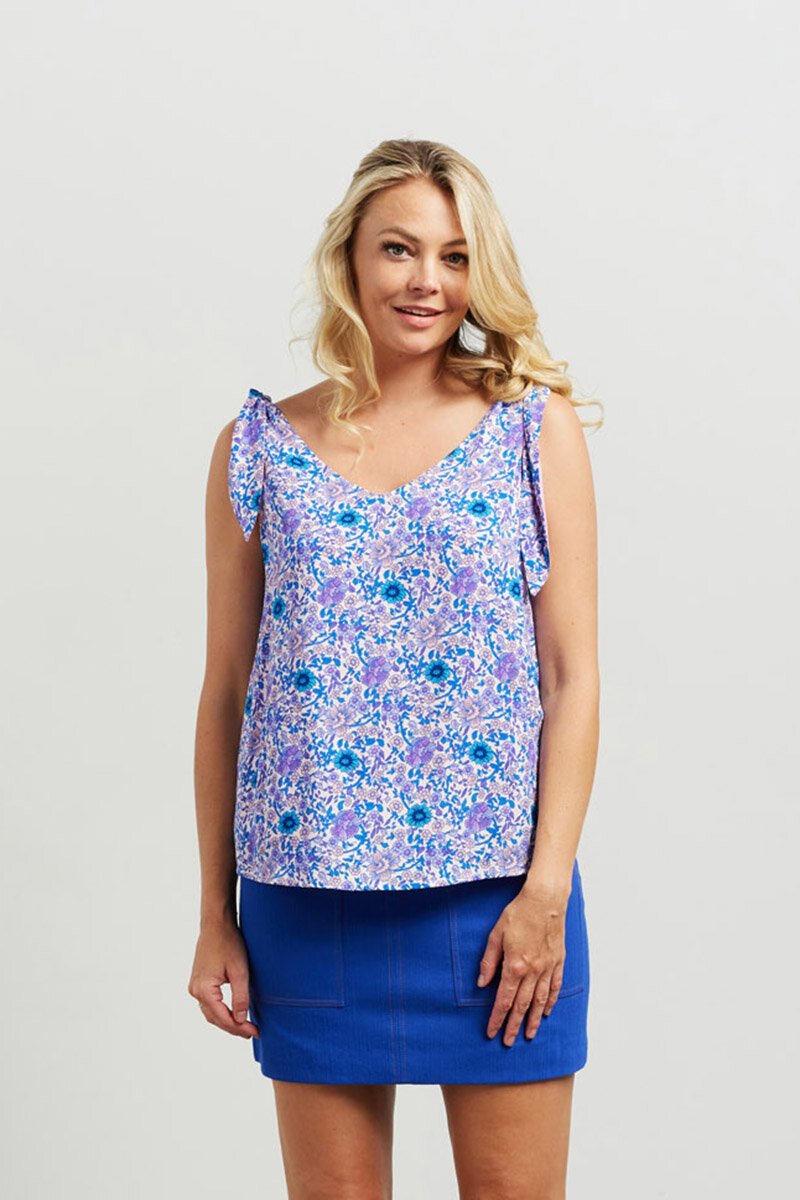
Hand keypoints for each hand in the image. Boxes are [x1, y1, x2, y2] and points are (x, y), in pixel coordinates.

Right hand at [188, 920, 260, 1038]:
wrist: (216, 924)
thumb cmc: (229, 943)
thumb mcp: (240, 971)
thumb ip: (241, 997)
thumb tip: (241, 1020)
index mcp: (204, 990)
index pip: (223, 1018)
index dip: (240, 1028)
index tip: (255, 1032)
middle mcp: (195, 990)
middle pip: (215, 1019)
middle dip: (234, 1027)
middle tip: (253, 1032)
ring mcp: (194, 986)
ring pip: (211, 1013)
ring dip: (227, 1021)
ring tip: (245, 1026)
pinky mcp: (198, 981)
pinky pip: (209, 1004)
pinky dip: (221, 1011)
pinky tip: (233, 1013)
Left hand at [476, 881, 569, 1045]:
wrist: (545, 900)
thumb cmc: (518, 913)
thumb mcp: (496, 934)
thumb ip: (489, 960)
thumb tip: (482, 983)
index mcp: (515, 965)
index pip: (503, 999)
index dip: (497, 1018)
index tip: (492, 1032)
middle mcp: (533, 971)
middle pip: (522, 1006)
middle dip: (514, 1025)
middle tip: (509, 1042)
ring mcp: (547, 968)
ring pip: (540, 1001)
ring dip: (534, 1020)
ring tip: (529, 1035)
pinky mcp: (558, 962)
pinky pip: (555, 987)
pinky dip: (551, 1002)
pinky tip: (547, 1012)